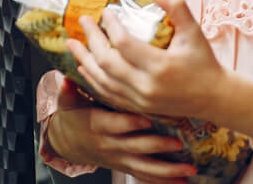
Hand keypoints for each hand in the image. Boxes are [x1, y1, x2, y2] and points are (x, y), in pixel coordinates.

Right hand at [45, 80, 192, 179]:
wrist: (70, 143)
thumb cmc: (74, 117)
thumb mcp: (68, 103)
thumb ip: (68, 92)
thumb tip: (64, 79)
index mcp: (98, 126)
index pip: (115, 124)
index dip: (130, 123)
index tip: (147, 118)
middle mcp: (111, 145)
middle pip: (135, 148)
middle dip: (157, 146)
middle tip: (177, 143)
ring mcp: (120, 159)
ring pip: (145, 168)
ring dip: (167, 171)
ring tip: (188, 169)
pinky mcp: (126, 166)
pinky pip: (146, 177)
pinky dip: (164, 181)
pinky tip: (183, 182)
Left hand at [69, 0, 227, 120]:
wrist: (214, 98)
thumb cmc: (204, 62)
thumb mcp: (194, 32)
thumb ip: (177, 9)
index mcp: (160, 66)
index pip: (124, 44)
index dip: (111, 26)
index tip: (105, 11)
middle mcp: (147, 86)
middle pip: (107, 62)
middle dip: (91, 40)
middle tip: (83, 21)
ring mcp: (141, 100)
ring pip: (103, 81)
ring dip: (86, 60)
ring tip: (73, 44)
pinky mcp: (138, 107)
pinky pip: (109, 94)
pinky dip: (94, 80)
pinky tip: (84, 67)